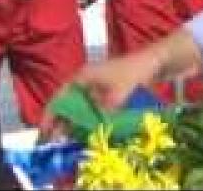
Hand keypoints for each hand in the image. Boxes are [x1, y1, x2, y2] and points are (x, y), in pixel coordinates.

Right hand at [37, 50, 161, 142]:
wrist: (157, 60)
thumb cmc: (135, 72)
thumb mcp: (118, 96)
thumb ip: (102, 114)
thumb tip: (90, 131)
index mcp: (82, 77)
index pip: (59, 98)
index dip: (50, 116)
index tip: (45, 134)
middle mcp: (86, 80)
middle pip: (67, 104)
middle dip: (61, 123)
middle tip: (57, 143)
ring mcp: (98, 85)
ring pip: (80, 107)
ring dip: (75, 122)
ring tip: (71, 141)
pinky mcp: (109, 91)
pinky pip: (93, 107)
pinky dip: (90, 119)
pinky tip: (91, 131)